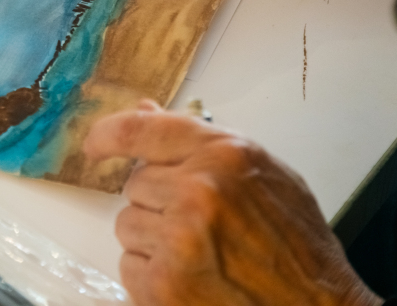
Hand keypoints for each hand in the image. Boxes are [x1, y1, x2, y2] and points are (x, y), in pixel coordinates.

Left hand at [84, 100, 381, 305]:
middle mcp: (198, 191)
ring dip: (153, 240)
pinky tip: (193, 279)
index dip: (108, 135)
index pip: (139, 130)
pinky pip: (128, 267)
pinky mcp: (164, 286)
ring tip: (201, 254)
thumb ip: (203, 141)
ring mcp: (179, 240)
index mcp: (225, 155)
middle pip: (135, 184)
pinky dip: (152, 276)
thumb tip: (146, 110)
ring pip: (127, 225)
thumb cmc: (299, 248)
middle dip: (159, 202)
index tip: (97, 145)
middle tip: (200, 224)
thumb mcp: (266, 175)